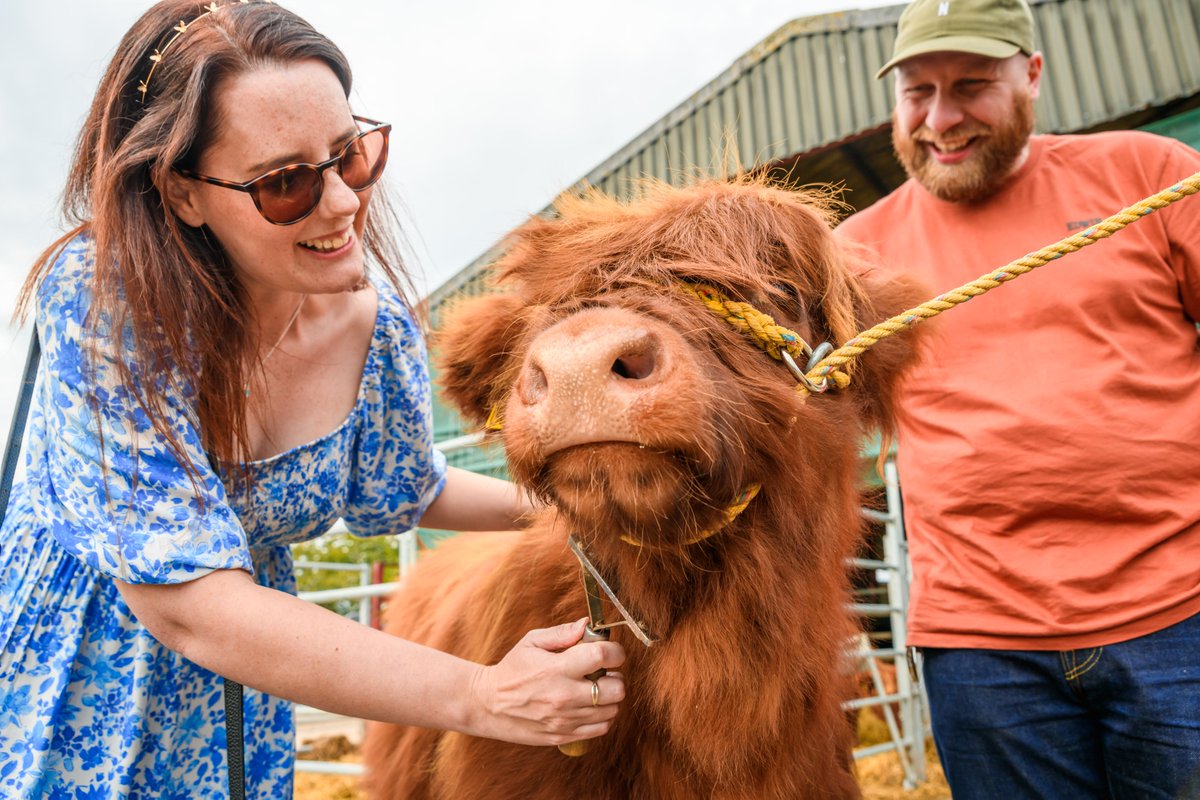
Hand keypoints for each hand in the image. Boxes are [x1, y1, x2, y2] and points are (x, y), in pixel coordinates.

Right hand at [466, 618, 625, 745]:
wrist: (488, 704)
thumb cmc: (512, 669)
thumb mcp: (531, 642)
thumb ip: (562, 633)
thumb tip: (587, 624)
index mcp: (557, 668)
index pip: (602, 657)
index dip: (616, 651)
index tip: (613, 652)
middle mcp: (564, 696)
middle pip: (616, 689)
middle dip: (616, 677)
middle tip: (604, 673)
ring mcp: (565, 719)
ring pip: (612, 710)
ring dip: (609, 698)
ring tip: (594, 689)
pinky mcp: (563, 736)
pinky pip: (601, 729)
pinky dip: (602, 717)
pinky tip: (589, 706)